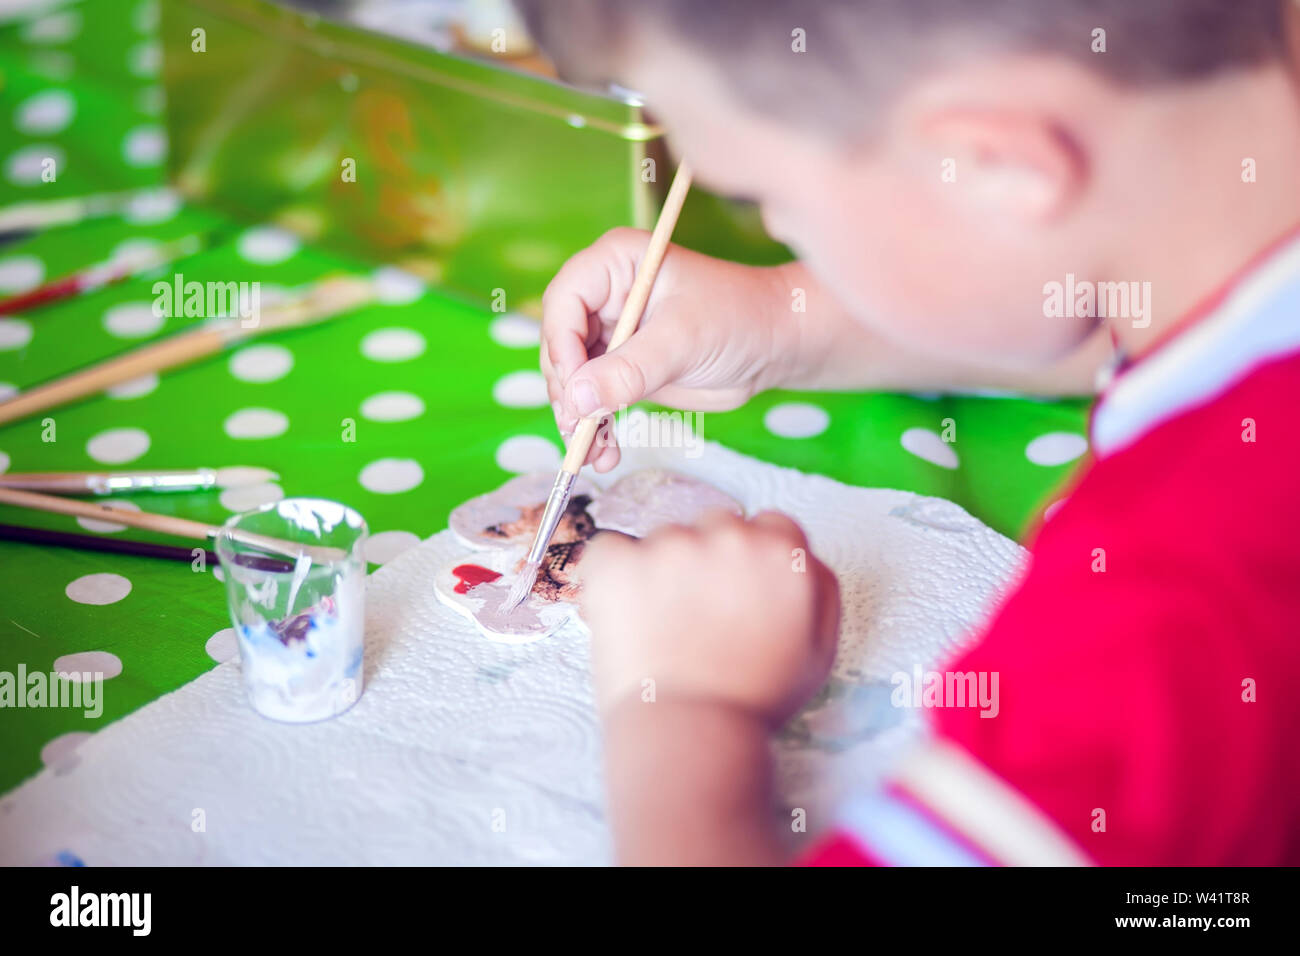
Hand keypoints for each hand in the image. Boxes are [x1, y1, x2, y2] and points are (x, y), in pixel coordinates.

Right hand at [540, 228, 794, 470]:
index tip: (577, 393)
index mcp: (615, 263)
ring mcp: (611, 333)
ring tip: (594, 455)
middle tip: (580, 431)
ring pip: (573, 380)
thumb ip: (630, 370)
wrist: (775, 346)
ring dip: (578, 420)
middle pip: (560, 346)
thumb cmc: (738, 319)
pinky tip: (606, 455)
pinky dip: (596, 429)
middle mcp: (605, 295)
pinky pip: (594, 400)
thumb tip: (578, 399)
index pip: (564, 303)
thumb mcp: (683, 341)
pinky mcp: (622, 368)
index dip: (562, 349)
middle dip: (568, 393)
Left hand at [578, 511, 840, 726]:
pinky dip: (611, 575)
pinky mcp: (620, 560)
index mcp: (783, 553)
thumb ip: (819, 588)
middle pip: (717, 525)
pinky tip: (624, 614)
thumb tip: (803, 556)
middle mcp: (731, 535)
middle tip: (698, 616)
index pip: (770, 527)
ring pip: (664, 539)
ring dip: (661, 569)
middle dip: (708, 561)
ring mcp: (670, 544)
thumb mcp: (818, 649)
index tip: (737, 593)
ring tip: (661, 629)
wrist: (691, 732)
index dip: (752, 562)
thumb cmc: (755, 700)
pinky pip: (609, 549)